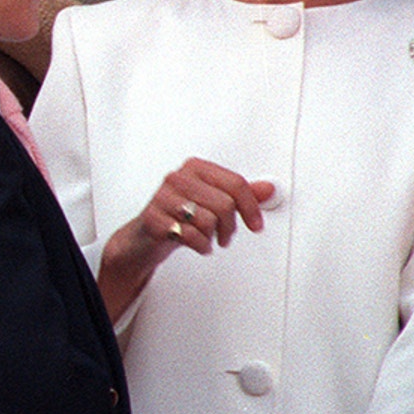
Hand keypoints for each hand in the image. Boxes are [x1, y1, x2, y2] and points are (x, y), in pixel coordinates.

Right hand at [141, 157, 274, 255]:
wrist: (145, 235)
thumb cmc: (179, 214)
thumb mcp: (212, 200)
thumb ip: (240, 194)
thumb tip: (268, 189)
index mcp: (195, 168)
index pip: (235, 183)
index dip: (251, 207)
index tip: (256, 224)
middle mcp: (177, 178)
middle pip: (224, 204)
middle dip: (230, 226)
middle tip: (226, 235)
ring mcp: (162, 197)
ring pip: (208, 220)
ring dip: (212, 237)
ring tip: (207, 238)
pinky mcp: (153, 219)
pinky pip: (190, 235)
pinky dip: (200, 245)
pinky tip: (198, 244)